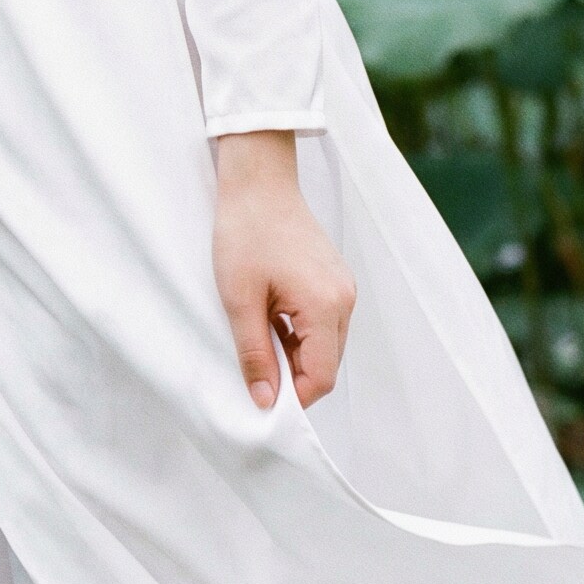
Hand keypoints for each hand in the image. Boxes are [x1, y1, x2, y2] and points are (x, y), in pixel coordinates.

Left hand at [213, 130, 355, 410]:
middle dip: (293, 376)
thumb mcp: (239, 300)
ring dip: (295, 353)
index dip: (292, 398)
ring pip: (326, 345)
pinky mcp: (335, 279)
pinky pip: (324, 323)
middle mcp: (344, 300)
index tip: (260, 397)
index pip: (321, 378)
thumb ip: (255, 354)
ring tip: (259, 334)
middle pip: (327, 365)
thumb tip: (264, 401)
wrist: (258, 182)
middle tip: (254, 366)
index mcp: (325, 306)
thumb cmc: (245, 233)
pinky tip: (271, 316)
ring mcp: (343, 288)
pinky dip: (299, 332)